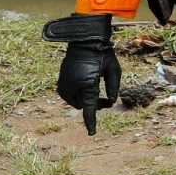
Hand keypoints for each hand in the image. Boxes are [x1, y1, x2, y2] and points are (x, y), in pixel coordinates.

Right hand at [42, 14, 118, 134]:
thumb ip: (113, 87)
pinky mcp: (61, 81)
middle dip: (95, 105)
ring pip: (76, 102)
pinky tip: (88, 86)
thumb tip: (110, 102)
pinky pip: (70, 95)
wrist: (84, 41)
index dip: (91, 121)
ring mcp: (64, 84)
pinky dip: (79, 95)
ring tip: (98, 89)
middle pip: (84, 106)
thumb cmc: (102, 54)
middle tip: (106, 100)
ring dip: (86, 100)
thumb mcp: (114, 70)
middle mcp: (72, 86)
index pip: (89, 108)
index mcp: (86, 84)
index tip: (92, 133)